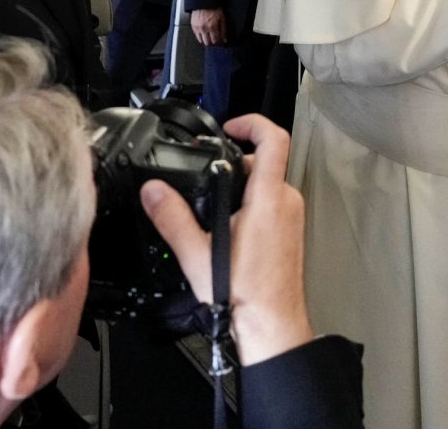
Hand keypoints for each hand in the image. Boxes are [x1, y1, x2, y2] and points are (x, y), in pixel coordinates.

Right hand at [140, 114, 311, 364]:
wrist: (272, 324)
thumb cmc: (245, 294)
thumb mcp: (198, 253)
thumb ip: (172, 217)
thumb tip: (154, 191)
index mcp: (269, 199)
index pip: (274, 140)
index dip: (252, 123)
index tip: (229, 127)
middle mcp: (287, 202)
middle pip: (265, 162)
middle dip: (234, 164)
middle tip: (207, 176)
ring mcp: (293, 216)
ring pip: (267, 185)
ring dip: (241, 188)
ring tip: (214, 210)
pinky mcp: (292, 231)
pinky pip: (272, 204)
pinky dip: (251, 205)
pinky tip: (229, 229)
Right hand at [190, 8, 225, 45]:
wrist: (203, 2)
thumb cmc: (213, 8)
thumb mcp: (221, 18)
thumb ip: (223, 30)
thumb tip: (224, 39)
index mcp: (212, 27)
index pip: (214, 40)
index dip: (217, 41)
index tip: (219, 40)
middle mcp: (204, 29)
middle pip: (207, 42)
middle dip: (211, 42)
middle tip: (213, 39)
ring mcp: (197, 28)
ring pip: (201, 40)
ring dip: (205, 39)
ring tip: (208, 36)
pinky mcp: (193, 26)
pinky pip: (196, 35)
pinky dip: (200, 35)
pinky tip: (203, 33)